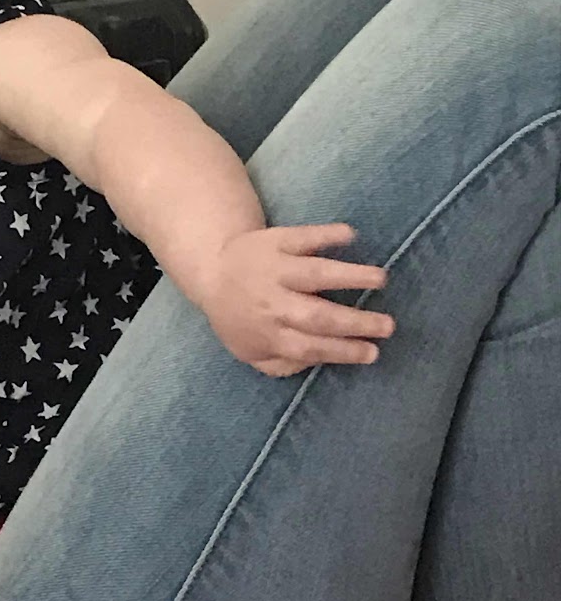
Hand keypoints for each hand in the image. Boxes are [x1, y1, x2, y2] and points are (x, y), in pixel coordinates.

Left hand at [199, 223, 393, 376]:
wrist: (212, 269)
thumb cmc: (240, 315)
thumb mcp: (250, 350)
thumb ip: (281, 366)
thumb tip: (316, 363)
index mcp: (267, 333)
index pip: (309, 347)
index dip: (341, 351)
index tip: (374, 351)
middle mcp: (271, 302)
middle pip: (316, 315)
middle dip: (354, 322)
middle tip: (388, 325)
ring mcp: (274, 269)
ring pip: (312, 273)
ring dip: (347, 275)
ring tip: (380, 278)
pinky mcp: (275, 240)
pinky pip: (301, 236)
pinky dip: (325, 234)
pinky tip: (349, 234)